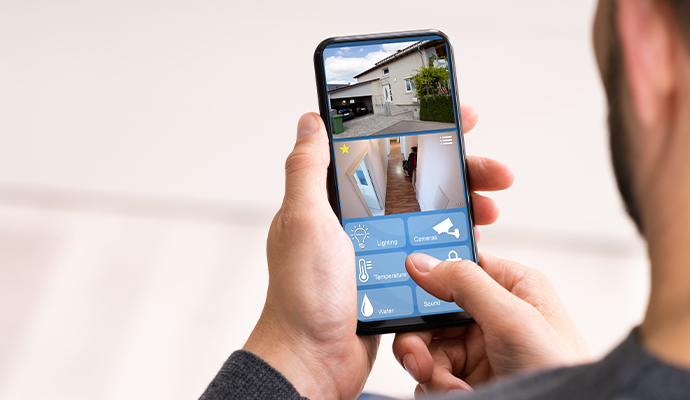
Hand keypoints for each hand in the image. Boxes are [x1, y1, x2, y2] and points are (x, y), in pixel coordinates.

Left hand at [243, 107, 511, 398]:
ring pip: (429, 214)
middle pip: (417, 181)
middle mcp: (357, 219)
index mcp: (335, 200)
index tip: (454, 118)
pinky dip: (453, 240)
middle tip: (495, 171)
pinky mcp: (393, 276)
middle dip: (459, 170)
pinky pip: (430, 249)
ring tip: (492, 206)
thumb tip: (312, 121)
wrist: (312, 360)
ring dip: (465, 204)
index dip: (419, 130)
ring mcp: (378, 247)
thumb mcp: (304, 221)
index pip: (381, 150)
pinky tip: (474, 238)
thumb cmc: (302, 294)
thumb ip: (308, 169)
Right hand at [393, 253, 591, 396]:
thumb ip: (467, 283)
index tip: (405, 288)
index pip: (458, 266)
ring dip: (429, 369)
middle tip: (418, 357)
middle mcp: (492, 315)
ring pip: (426, 347)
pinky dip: (436, 387)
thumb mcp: (512, 319)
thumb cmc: (559, 371)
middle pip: (432, 312)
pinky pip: (431, 375)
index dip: (429, 274)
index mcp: (511, 287)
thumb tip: (422, 261)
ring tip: (450, 386)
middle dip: (420, 337)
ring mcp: (478, 349)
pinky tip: (459, 394)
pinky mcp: (469, 378)